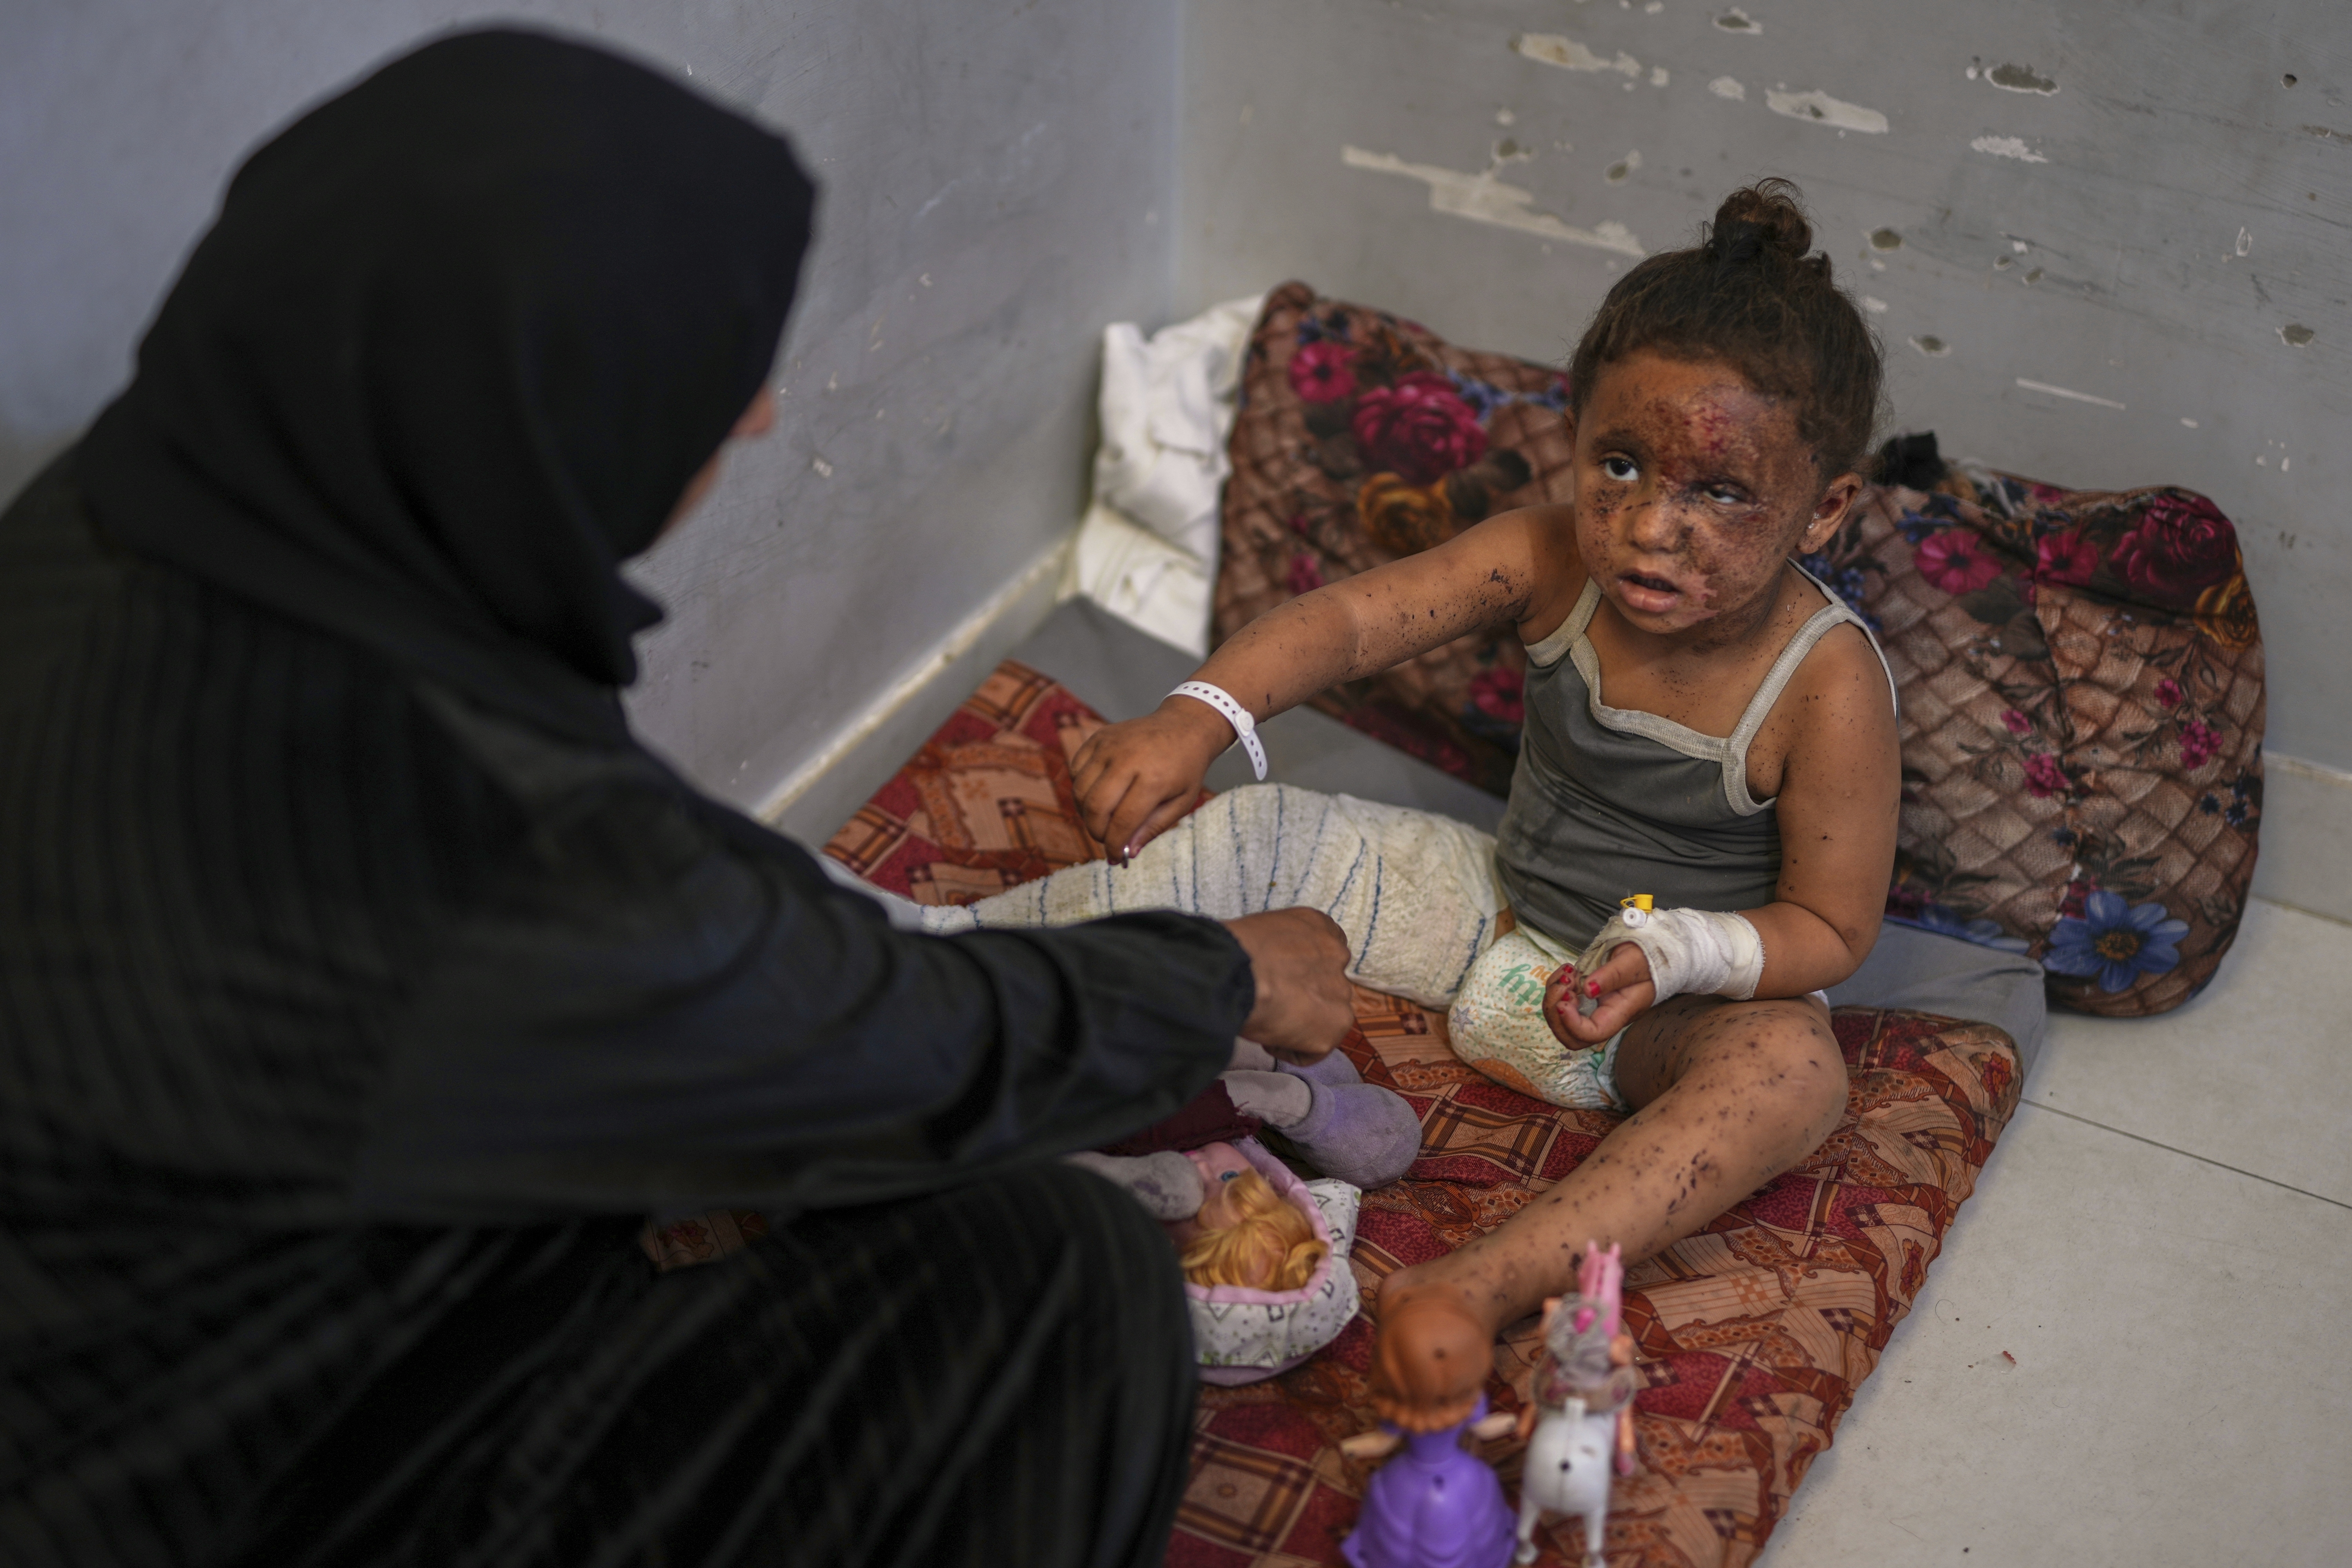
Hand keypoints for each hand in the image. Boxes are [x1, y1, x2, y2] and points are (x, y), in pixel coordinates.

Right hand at [1071, 698, 1233, 863]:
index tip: (1114, 858)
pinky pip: (1076, 769)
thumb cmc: (1185, 768)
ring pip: (1080, 790)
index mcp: (1153, 778)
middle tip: (1106, 839)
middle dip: (1096, 831)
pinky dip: (1081, 788)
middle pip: (1095, 806)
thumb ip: (1153, 828)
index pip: (1122, 821)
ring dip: (1086, 812)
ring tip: (1103, 819)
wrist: (1184, 726)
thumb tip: (1126, 851)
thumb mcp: (1181, 803)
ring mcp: (1109, 745)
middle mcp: (1128, 759)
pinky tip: (1099, 793)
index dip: (1114, 845)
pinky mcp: (1099, 737)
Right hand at [1221, 909, 1352, 1063]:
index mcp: (1319, 926)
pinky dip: (1292, 1050)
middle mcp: (1338, 955)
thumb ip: (1280, 948)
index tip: (1280, 982)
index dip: (1304, 973)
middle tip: (1273, 1004)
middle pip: (1329, 986)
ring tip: (1268, 1021)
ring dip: (1301, 1025)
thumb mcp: (1261, 932)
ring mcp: (1340, 992)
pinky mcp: (1335, 1026)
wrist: (1233, 972)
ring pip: (1325, 1018)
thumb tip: (1271, 968)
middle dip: (1305, 999)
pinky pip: (1315, 1049)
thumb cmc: (1234, 951)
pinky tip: (1269, 1038)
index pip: (1324, 953)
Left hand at [1542, 944, 1655, 1046]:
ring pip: (1560, 1021)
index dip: (1572, 1024)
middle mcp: (1603, 1016)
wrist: (1648, 952)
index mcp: (1619, 1012)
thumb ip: (1612, 976)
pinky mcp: (1583, 998)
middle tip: (1564, 984)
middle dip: (1556, 1014)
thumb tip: (1589, 990)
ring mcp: (1591, 1009)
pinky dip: (1556, 987)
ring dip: (1554, 997)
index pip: (1593, 1033)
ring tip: (1567, 974)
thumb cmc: (1646, 958)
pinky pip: (1560, 1002)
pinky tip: (1569, 971)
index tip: (1565, 999)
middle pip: (1571, 1036)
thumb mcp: (1632, 962)